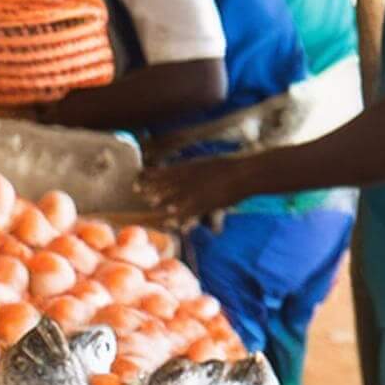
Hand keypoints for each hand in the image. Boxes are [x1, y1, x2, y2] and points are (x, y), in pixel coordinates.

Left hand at [138, 153, 263, 227]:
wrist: (247, 172)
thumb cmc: (231, 166)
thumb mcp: (209, 163)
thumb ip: (195, 168)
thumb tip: (184, 170)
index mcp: (192, 167)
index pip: (166, 171)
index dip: (151, 175)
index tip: (137, 177)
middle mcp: (192, 178)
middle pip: (168, 183)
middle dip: (153, 187)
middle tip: (138, 191)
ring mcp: (199, 190)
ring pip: (177, 196)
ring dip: (164, 199)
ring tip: (151, 203)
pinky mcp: (207, 203)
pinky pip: (189, 212)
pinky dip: (179, 216)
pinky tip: (169, 221)